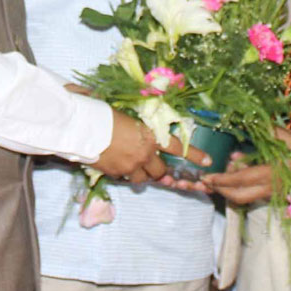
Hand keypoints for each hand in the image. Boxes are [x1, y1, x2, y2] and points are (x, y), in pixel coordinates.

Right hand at [94, 109, 208, 182]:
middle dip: (158, 168)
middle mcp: (144, 153)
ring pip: (144, 178)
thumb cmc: (105, 112)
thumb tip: (142, 126)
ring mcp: (130, 166)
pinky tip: (116, 162)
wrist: (82, 125)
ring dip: (142, 174)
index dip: (196, 155)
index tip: (208, 161)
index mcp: (151, 135)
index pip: (180, 148)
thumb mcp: (129, 114)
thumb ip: (141, 124)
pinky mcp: (115, 173)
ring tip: (134, 165)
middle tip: (152, 163)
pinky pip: (126, 178)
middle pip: (160, 170)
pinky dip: (124, 173)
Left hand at [202, 128, 290, 203]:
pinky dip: (242, 189)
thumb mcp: (289, 138)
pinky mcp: (278, 194)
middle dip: (220, 190)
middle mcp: (269, 188)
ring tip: (219, 178)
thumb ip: (266, 133)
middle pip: (238, 197)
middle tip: (207, 182)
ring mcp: (274, 194)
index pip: (239, 181)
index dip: (220, 180)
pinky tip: (239, 176)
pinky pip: (254, 195)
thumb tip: (245, 126)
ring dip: (230, 190)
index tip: (206, 177)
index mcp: (270, 175)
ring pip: (245, 198)